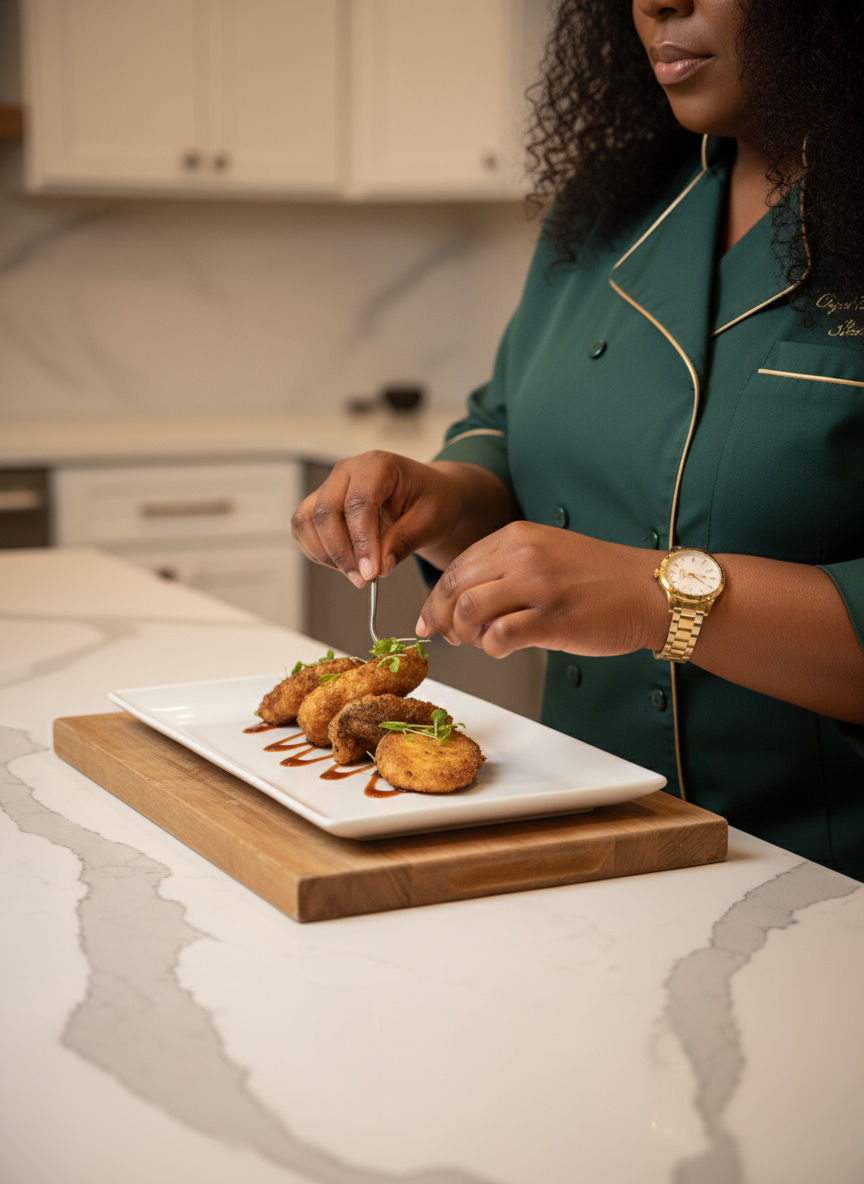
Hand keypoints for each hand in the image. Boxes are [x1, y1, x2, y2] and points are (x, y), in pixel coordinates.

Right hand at [291, 451, 465, 586]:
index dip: (361, 541)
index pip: (358, 503)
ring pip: (307, 520)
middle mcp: (348, 470)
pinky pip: (304, 528)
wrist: (427, 495)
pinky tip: (345, 564)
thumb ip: (404, 542)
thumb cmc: (432, 501)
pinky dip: (318, 552)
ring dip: (327, 554)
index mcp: (378, 466)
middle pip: (325, 511)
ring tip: (356, 574)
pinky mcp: (320, 503)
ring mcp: (330, 486)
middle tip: (364, 580)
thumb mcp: (430, 521)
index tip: (371, 572)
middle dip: (342, 553)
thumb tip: (378, 568)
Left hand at [415, 522, 665, 657]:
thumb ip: (505, 569)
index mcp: (516, 536)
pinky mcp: (552, 618)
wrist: (651, 591)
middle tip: (447, 638)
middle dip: (441, 618)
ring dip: (465, 635)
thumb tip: (462, 603)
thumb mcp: (547, 554)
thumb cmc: (600, 579)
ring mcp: (537, 585)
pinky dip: (492, 648)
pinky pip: (500, 636)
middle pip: (454, 588)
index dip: (436, 598)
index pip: (456, 566)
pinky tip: (504, 649)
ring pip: (469, 610)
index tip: (430, 620)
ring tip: (481, 643)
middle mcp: (522, 555)